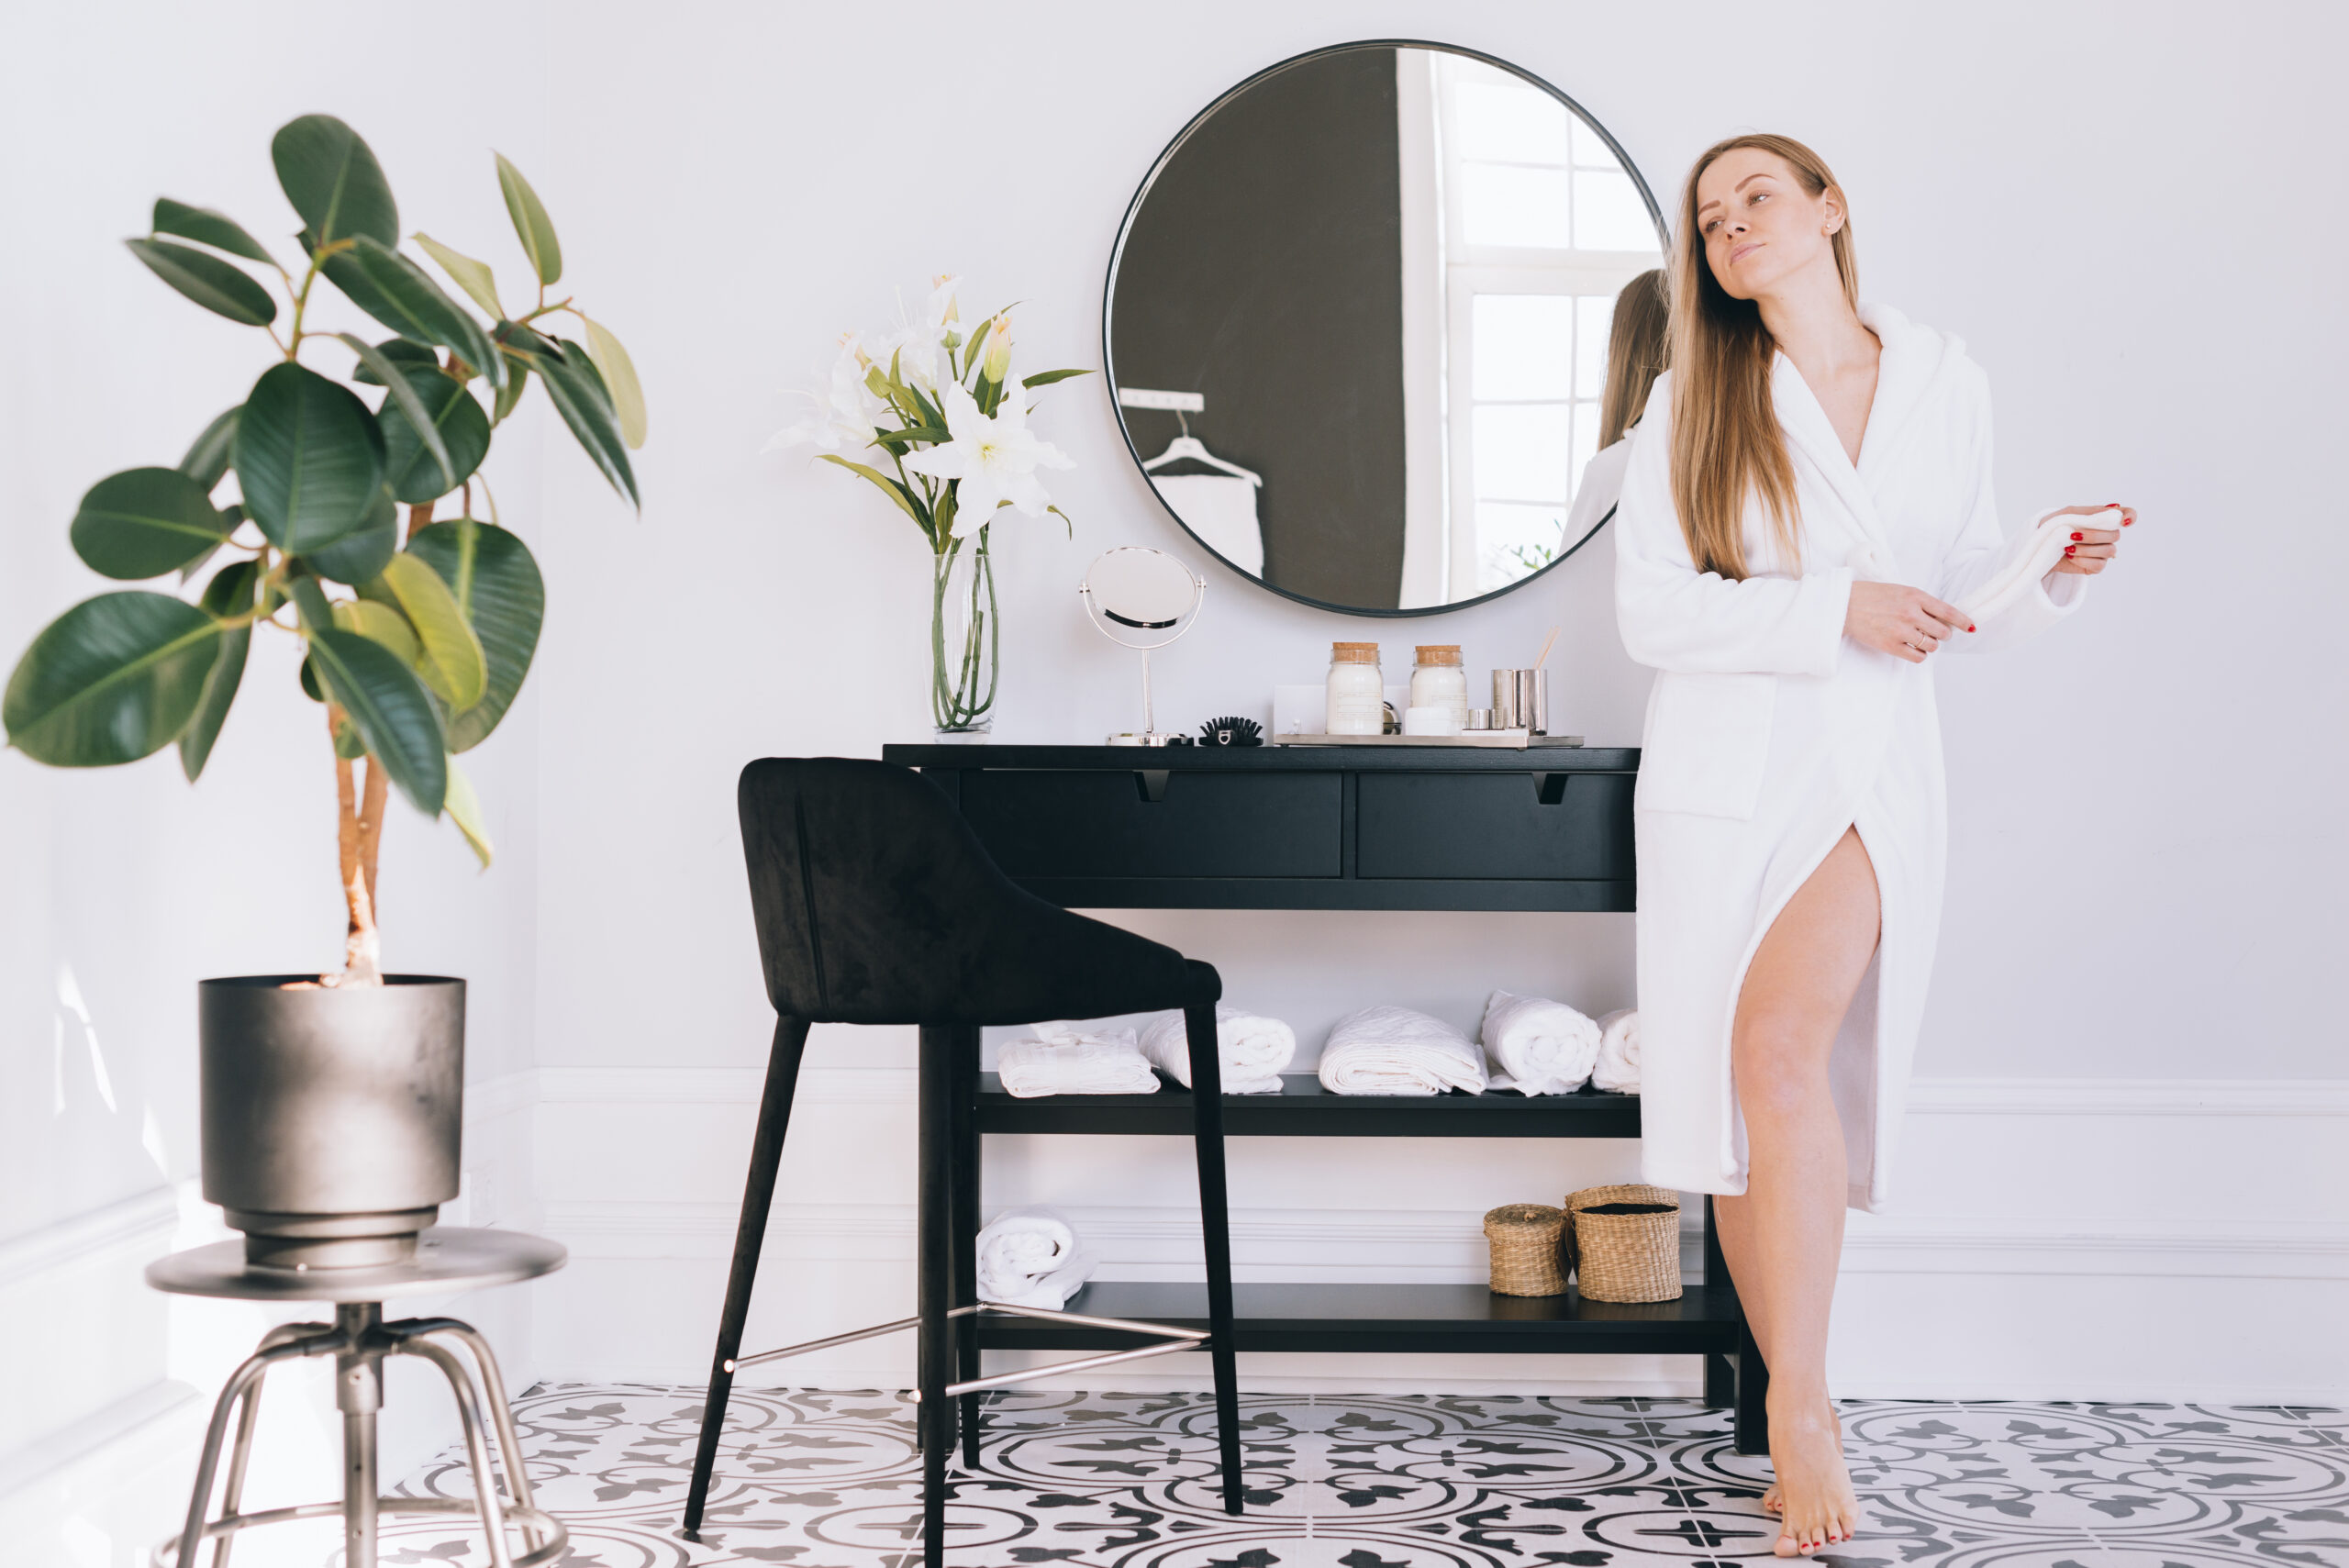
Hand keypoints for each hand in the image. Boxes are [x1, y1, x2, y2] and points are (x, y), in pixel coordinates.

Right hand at [1845, 580, 1968, 662]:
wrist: (1845, 605)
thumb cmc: (1872, 596)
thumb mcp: (1901, 591)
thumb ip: (1922, 603)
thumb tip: (1943, 619)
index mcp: (1916, 596)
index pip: (1948, 611)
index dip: (1963, 621)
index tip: (1971, 627)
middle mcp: (1911, 613)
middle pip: (1943, 632)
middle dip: (1942, 634)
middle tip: (1934, 633)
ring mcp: (1901, 630)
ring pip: (1932, 645)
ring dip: (1930, 645)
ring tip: (1919, 640)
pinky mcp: (1891, 645)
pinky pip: (1918, 656)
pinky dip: (1920, 655)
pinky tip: (1913, 648)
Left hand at [2049, 502, 2131, 575]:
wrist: (2038, 546)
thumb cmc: (2053, 527)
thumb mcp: (2068, 514)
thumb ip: (2090, 512)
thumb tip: (2114, 508)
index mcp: (2102, 518)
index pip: (2127, 514)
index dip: (2131, 516)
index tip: (2125, 521)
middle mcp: (2106, 534)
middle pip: (2115, 535)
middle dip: (2093, 536)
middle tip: (2072, 535)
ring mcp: (2102, 551)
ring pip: (2109, 551)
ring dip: (2086, 549)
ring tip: (2068, 548)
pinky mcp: (2095, 566)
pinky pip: (2099, 564)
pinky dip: (2083, 560)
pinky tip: (2071, 557)